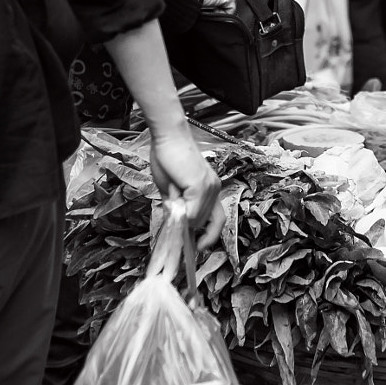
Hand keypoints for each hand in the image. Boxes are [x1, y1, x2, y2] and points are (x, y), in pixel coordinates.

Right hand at [150, 125, 223, 246]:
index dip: (210, 236)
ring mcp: (209, 188)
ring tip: (171, 193)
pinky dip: (180, 210)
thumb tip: (176, 226)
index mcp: (210, 190)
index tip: (199, 247)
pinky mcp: (200, 186)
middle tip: (171, 208)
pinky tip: (173, 194)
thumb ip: (176, 207)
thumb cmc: (168, 158)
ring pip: (196, 219)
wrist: (168, 137)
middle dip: (186, 223)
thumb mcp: (172, 189)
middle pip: (203, 222)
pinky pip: (191, 211)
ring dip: (180, 214)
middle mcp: (214, 189)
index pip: (218, 220)